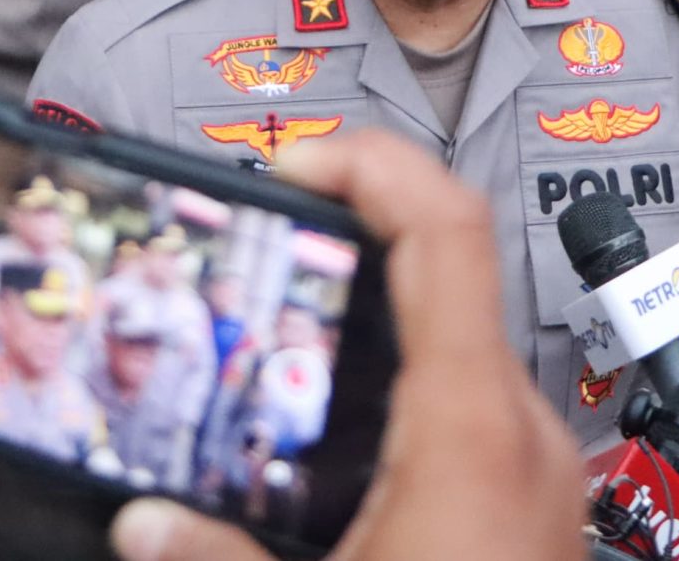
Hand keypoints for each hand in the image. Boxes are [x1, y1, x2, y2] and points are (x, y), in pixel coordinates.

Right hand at [108, 130, 586, 560]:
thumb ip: (212, 560)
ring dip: (374, 317)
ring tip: (284, 330)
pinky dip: (398, 387)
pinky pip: (467, 408)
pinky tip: (332, 441)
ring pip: (457, 341)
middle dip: (352, 239)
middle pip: (447, 270)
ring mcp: (534, 471)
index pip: (443, 225)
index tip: (295, 157)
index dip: (369, 163)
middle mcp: (519, 432)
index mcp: (472, 426)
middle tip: (270, 236)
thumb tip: (145, 527)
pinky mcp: (532, 512)